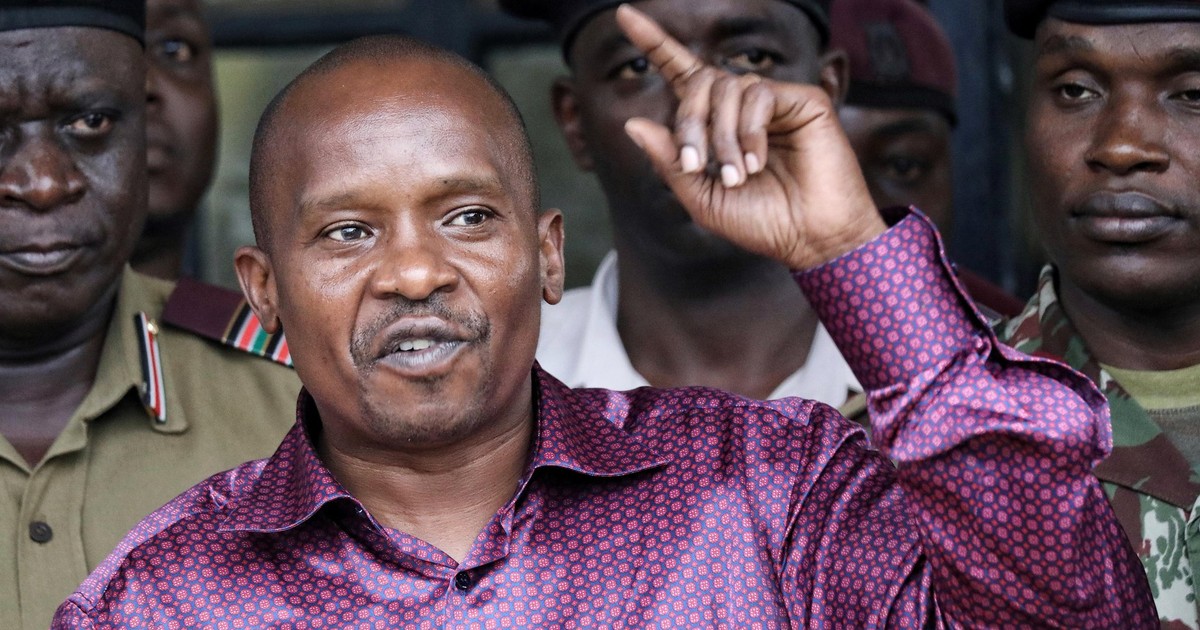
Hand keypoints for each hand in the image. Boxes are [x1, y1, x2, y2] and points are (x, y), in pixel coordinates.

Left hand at [616, 4, 885, 270]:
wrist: (810, 239)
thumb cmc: (761, 222)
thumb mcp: (701, 197)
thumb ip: (668, 161)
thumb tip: (632, 123)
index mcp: (716, 124)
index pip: (682, 74)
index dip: (655, 43)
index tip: (624, 15)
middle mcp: (742, 106)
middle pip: (698, 82)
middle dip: (688, 123)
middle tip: (695, 165)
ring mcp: (773, 101)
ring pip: (726, 89)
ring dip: (721, 136)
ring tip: (735, 174)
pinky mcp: (802, 99)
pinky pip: (758, 94)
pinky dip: (749, 130)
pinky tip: (757, 161)